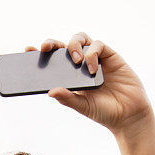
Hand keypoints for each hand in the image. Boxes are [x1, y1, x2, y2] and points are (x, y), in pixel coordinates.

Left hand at [26, 32, 153, 134]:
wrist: (128, 115)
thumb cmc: (102, 111)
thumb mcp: (81, 106)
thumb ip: (67, 98)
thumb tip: (50, 91)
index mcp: (69, 76)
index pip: (52, 60)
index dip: (40, 53)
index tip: (26, 50)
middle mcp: (80, 64)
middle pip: (63, 45)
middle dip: (52, 43)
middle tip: (45, 48)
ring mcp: (95, 59)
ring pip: (80, 39)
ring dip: (73, 45)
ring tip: (74, 60)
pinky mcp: (110, 56)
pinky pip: (98, 45)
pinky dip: (92, 54)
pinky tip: (91, 68)